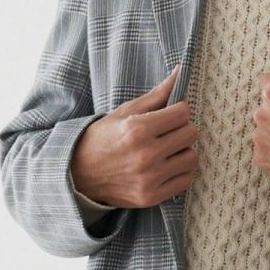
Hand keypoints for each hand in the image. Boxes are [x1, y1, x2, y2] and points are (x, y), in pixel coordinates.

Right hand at [70, 65, 200, 207]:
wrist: (78, 174)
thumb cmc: (101, 139)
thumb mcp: (123, 112)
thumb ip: (155, 95)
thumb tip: (179, 72)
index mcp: (138, 129)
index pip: (182, 113)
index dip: (179, 111)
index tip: (170, 115)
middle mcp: (146, 154)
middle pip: (190, 134)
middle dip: (182, 129)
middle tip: (169, 132)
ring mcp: (149, 178)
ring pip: (192, 157)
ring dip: (184, 151)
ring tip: (169, 150)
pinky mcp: (151, 196)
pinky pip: (185, 180)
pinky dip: (180, 172)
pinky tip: (167, 166)